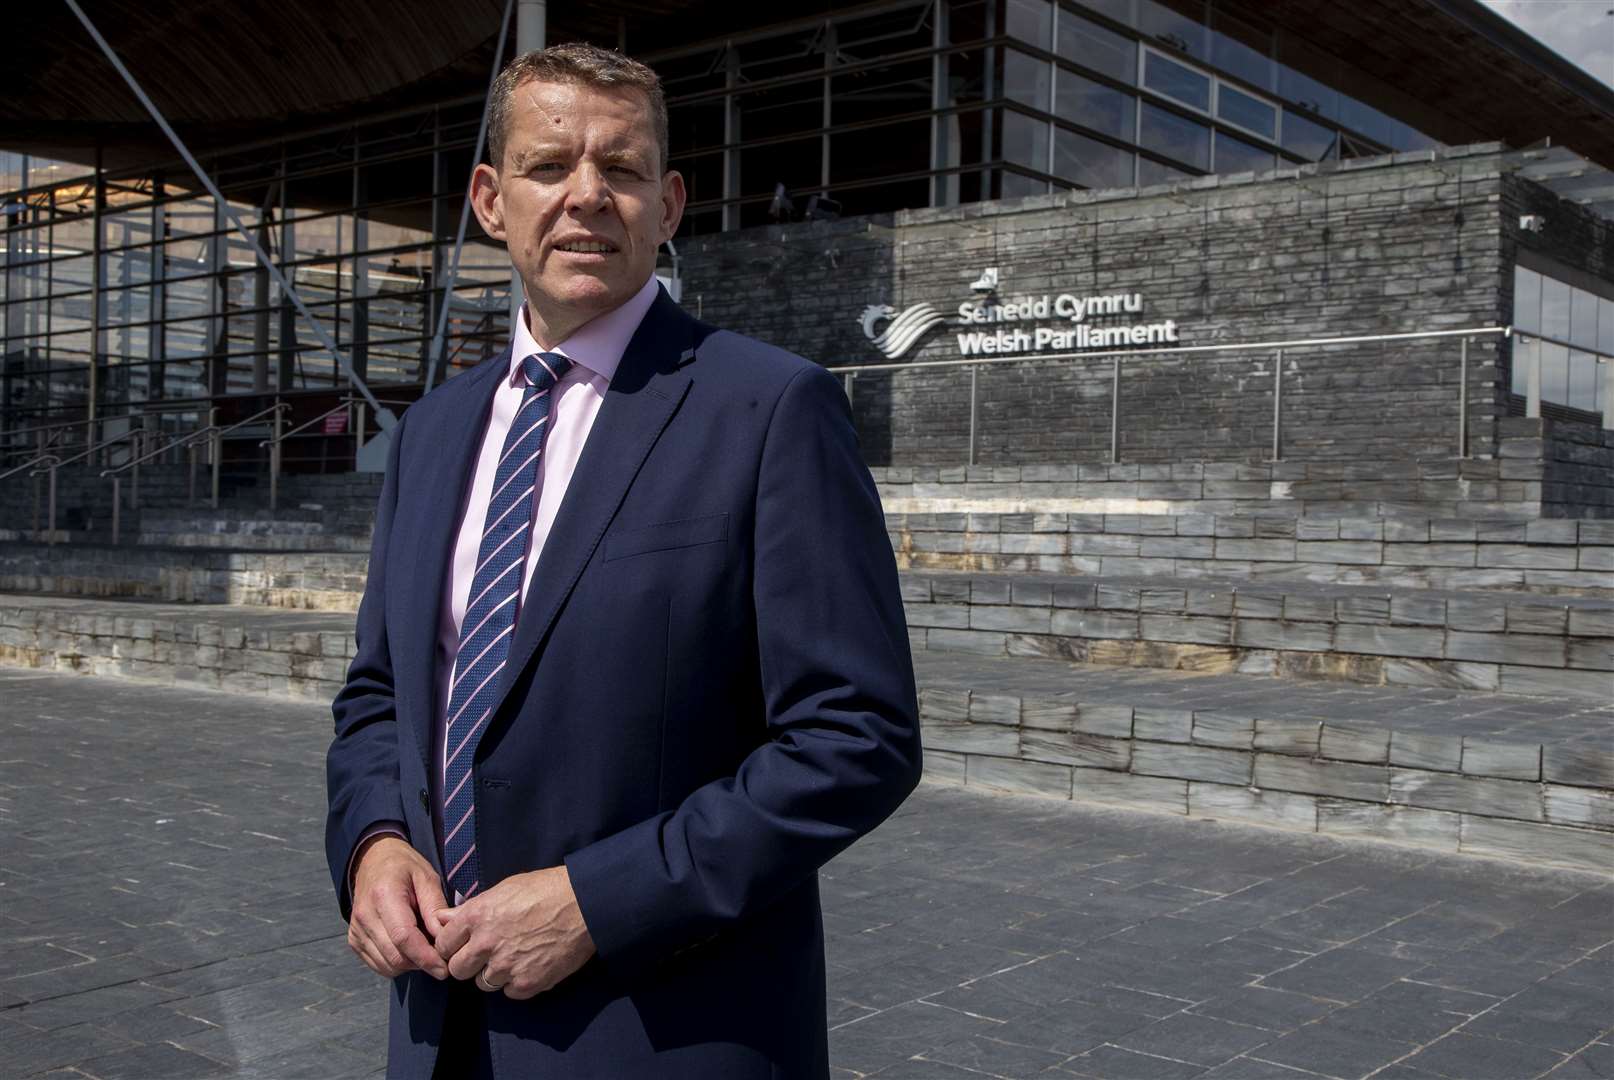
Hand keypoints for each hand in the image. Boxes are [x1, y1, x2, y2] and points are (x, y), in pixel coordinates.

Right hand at [348, 835, 450, 979]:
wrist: (373, 861)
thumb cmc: (405, 868)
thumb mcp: (427, 878)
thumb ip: (435, 908)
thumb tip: (444, 939)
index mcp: (384, 895)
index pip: (404, 937)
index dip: (426, 957)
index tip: (445, 968)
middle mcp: (365, 915)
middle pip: (395, 956)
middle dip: (422, 963)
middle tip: (442, 957)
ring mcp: (356, 930)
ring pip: (387, 965)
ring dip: (411, 965)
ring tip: (425, 947)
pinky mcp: (353, 940)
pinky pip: (378, 964)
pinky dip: (397, 964)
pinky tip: (409, 948)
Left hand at [433, 865, 595, 998]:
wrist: (585, 904)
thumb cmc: (546, 889)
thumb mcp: (504, 889)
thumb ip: (471, 907)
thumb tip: (442, 918)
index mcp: (477, 916)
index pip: (443, 944)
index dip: (451, 945)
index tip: (461, 945)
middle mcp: (487, 943)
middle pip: (457, 970)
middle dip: (468, 963)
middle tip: (485, 955)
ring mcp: (506, 966)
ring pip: (483, 983)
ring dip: (493, 974)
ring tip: (513, 957)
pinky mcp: (527, 983)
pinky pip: (508, 992)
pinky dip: (516, 982)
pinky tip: (528, 964)